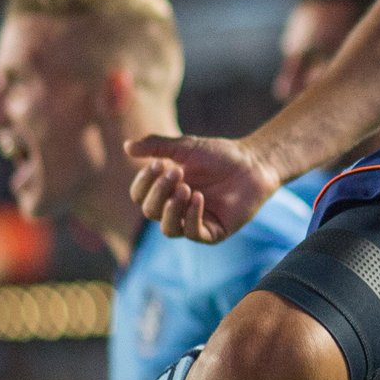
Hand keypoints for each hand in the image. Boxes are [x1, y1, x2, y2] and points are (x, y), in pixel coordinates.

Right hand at [126, 134, 282, 242]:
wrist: (253, 163)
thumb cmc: (219, 155)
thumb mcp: (185, 147)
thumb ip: (156, 146)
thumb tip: (126, 146)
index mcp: (165, 191)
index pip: (139, 196)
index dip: (144, 182)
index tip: (158, 164)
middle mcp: (175, 209)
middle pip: (150, 211)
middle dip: (159, 191)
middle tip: (176, 172)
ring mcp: (194, 222)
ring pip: (168, 229)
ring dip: (171, 208)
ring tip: (185, 188)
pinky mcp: (213, 232)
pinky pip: (193, 233)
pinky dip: (192, 216)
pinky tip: (198, 198)